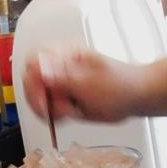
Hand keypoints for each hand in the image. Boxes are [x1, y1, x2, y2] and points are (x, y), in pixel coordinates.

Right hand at [22, 49, 147, 124]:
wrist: (136, 97)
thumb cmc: (120, 86)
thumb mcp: (90, 84)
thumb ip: (62, 78)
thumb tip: (39, 70)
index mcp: (65, 53)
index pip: (33, 62)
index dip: (33, 82)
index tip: (44, 100)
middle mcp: (58, 65)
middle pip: (30, 80)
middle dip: (42, 99)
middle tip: (63, 109)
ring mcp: (60, 80)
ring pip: (37, 96)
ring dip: (50, 108)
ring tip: (73, 110)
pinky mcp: (63, 95)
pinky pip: (47, 106)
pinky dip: (56, 114)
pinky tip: (72, 113)